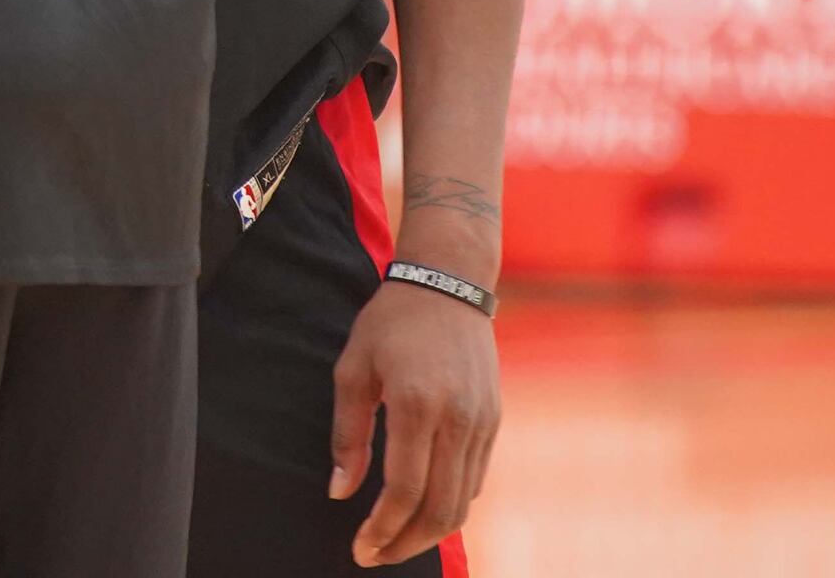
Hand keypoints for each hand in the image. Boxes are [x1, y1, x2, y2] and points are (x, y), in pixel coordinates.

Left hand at [330, 272, 501, 564]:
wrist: (449, 284)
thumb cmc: (390, 322)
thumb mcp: (353, 369)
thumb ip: (348, 435)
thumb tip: (340, 493)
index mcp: (418, 404)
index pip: (404, 489)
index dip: (381, 528)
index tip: (359, 548)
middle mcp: (459, 419)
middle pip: (440, 508)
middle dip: (405, 543)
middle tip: (374, 555)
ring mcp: (483, 423)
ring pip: (463, 502)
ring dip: (428, 532)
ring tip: (393, 541)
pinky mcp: (494, 422)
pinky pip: (474, 480)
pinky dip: (449, 505)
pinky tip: (420, 509)